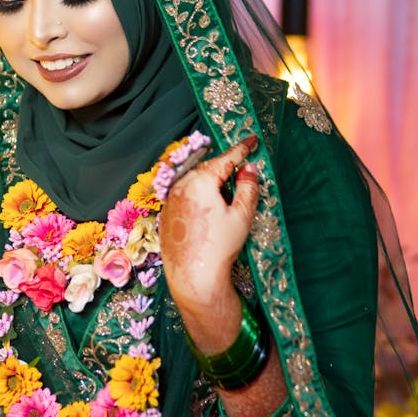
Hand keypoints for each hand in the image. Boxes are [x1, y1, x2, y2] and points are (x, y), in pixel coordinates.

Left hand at [159, 135, 259, 350]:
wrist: (193, 276)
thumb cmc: (220, 246)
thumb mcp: (241, 215)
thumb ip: (248, 187)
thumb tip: (249, 169)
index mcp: (200, 182)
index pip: (225, 159)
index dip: (241, 150)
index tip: (252, 140)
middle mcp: (180, 187)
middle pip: (206, 168)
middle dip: (223, 164)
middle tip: (240, 163)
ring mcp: (170, 201)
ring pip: (192, 181)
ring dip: (208, 178)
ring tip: (224, 183)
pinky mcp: (166, 215)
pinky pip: (182, 196)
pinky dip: (196, 193)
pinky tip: (206, 204)